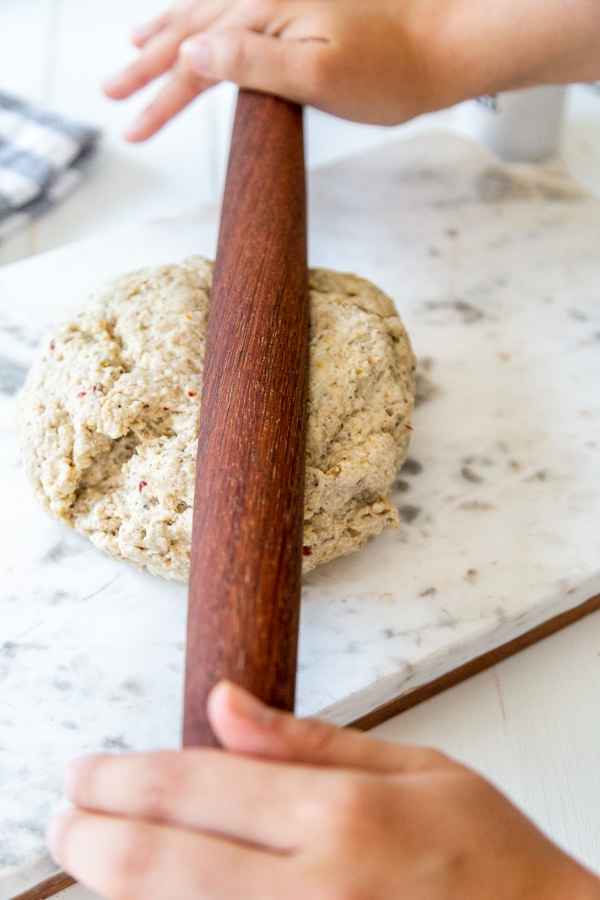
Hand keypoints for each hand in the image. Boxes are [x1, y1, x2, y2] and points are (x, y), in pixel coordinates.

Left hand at [48, 681, 599, 899]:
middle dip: (89, 836)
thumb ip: (308, 742)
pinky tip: (154, 897)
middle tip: (62, 818)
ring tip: (90, 855)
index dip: (121, 776)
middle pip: (158, 862)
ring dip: (115, 885)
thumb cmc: (489, 858)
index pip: (195, 785)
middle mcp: (312, 890)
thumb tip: (225, 703)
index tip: (84, 771)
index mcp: (341, 816)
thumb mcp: (415, 768)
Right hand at [102, 0, 461, 140]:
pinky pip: (234, 10)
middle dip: (148, 63)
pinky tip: (199, 31)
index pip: (195, 57)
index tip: (130, 127)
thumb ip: (253, 62)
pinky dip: (206, 23)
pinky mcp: (299, 7)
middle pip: (190, 28)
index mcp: (265, 9)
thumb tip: (192, 53)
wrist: (443, 44)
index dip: (158, 95)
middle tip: (111, 89)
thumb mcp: (319, 76)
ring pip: (208, 12)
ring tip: (137, 48)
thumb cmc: (389, 72)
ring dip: (168, 32)